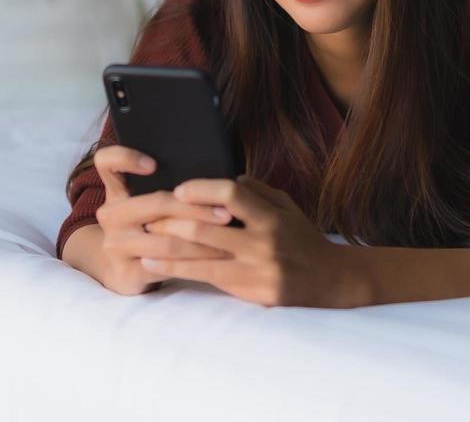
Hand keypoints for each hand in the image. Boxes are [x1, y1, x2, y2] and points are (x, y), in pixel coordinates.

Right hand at [90, 145, 238, 295]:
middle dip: (195, 208)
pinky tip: (215, 258)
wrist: (122, 271)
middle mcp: (110, 215)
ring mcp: (116, 245)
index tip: (153, 164)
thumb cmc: (145, 228)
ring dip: (203, 239)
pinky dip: (196, 261)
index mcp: (116, 190)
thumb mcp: (146, 205)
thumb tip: (213, 174)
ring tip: (228, 235)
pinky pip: (167, 266)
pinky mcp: (127, 272)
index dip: (126, 157)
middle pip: (155, 203)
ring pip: (166, 240)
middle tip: (225, 212)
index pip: (107, 162)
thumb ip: (163, 188)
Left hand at [141, 175, 348, 307]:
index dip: (202, 189)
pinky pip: (205, 277)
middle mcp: (263, 242)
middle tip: (143, 213)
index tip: (179, 189)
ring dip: (164, 246)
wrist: (330, 280)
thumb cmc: (303, 238)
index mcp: (272, 216)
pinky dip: (176, 268)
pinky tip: (154, 263)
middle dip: (169, 219)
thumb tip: (226, 178)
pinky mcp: (249, 291)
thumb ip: (256, 191)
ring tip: (139, 239)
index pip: (232, 194)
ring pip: (199, 255)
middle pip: (206, 227)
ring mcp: (255, 269)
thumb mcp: (287, 207)